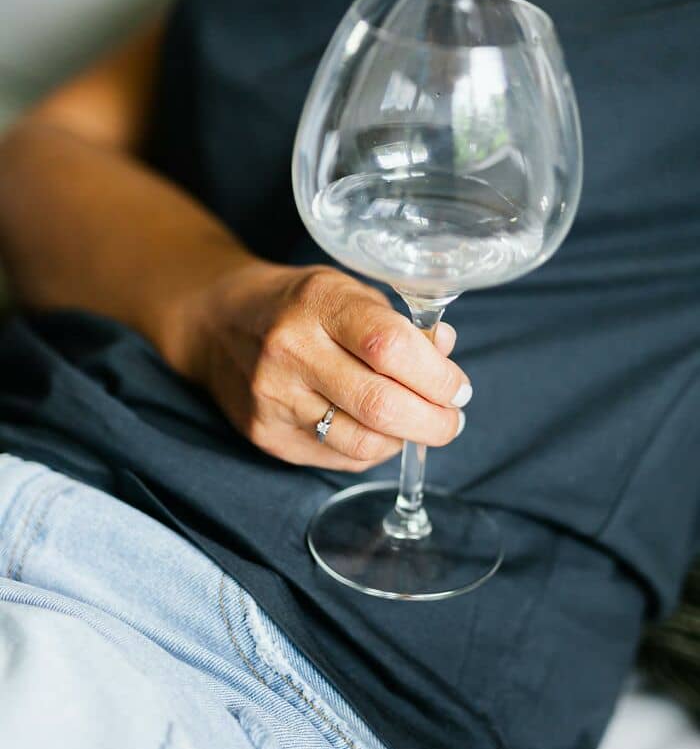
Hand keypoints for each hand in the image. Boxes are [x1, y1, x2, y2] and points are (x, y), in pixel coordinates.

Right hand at [170, 258, 471, 471]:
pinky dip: (371, 450)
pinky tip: (376, 432)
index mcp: (319, 302)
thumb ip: (398, 325)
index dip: (437, 376)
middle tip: (450, 420)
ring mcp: (274, 397)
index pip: (390, 347)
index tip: (458, 388)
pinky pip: (339, 457)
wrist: (216, 323)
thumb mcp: (348, 291)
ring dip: (405, 440)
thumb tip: (446, 355)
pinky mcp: (266, 434)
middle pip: (380, 404)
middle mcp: (291, 350)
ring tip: (416, 425)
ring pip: (362, 441)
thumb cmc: (297, 304)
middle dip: (433, 422)